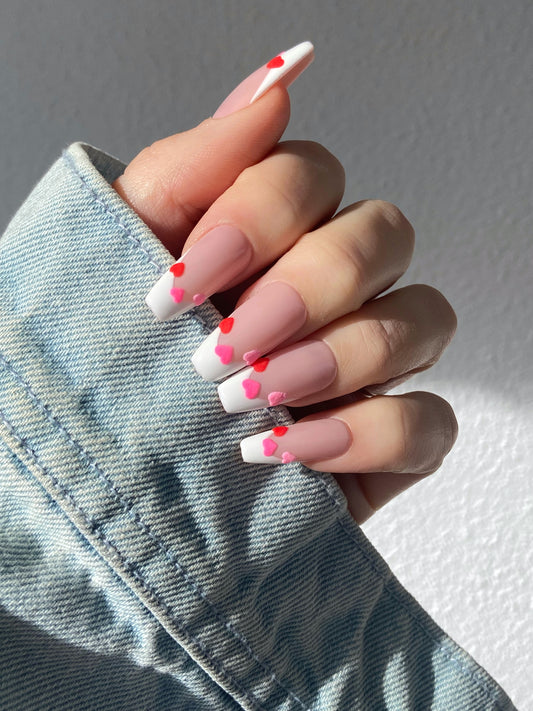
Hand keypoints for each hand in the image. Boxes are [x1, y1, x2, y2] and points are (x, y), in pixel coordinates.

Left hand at [113, 44, 456, 524]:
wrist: (113, 471)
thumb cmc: (119, 355)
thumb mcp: (128, 254)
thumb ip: (195, 167)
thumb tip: (278, 79)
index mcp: (276, 233)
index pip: (312, 175)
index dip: (259, 217)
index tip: (181, 282)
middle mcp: (335, 287)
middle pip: (383, 236)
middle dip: (307, 288)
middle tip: (225, 345)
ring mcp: (370, 361)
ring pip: (426, 319)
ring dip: (339, 357)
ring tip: (255, 397)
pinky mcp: (385, 439)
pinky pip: (431, 422)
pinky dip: (369, 433)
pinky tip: (294, 450)